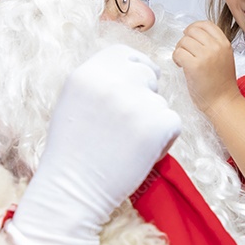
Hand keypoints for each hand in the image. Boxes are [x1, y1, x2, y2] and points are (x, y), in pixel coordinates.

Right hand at [4, 44, 180, 244]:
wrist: (73, 191)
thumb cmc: (72, 152)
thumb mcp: (73, 102)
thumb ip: (98, 80)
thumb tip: (129, 68)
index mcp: (88, 73)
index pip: (124, 53)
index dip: (133, 67)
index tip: (136, 83)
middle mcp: (113, 82)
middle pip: (147, 73)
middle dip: (145, 93)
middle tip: (130, 122)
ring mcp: (136, 102)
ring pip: (160, 101)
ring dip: (152, 120)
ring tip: (127, 143)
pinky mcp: (157, 124)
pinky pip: (172, 122)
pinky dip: (163, 139)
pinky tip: (141, 153)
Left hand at [172, 21, 239, 113]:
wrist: (223, 102)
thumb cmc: (221, 83)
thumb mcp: (224, 57)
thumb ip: (213, 44)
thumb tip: (193, 33)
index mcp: (224, 43)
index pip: (205, 24)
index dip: (194, 28)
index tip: (189, 36)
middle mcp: (216, 47)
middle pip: (192, 31)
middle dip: (185, 41)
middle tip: (186, 52)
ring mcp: (206, 56)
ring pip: (183, 41)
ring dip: (180, 50)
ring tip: (184, 61)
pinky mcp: (194, 66)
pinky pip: (177, 53)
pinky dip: (176, 59)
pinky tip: (181, 66)